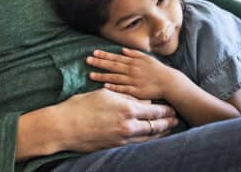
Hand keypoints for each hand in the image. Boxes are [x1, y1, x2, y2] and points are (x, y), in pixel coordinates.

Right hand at [51, 88, 178, 152]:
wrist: (64, 127)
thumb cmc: (82, 106)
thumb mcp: (106, 94)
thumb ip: (127, 97)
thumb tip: (143, 102)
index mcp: (127, 109)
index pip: (154, 110)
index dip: (165, 110)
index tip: (172, 108)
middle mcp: (128, 126)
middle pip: (155, 126)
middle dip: (167, 123)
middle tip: (176, 120)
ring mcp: (122, 139)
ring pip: (148, 138)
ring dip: (160, 134)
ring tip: (168, 130)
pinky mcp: (115, 147)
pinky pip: (137, 145)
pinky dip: (147, 141)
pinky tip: (150, 139)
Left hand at [86, 48, 179, 99]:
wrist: (169, 83)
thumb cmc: (158, 70)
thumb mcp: (147, 58)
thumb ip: (134, 53)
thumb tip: (122, 50)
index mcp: (134, 62)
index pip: (116, 57)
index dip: (104, 55)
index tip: (94, 53)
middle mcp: (132, 70)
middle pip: (113, 66)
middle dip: (99, 63)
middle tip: (87, 60)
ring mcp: (134, 81)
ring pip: (115, 78)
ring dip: (102, 76)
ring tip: (90, 75)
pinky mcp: (136, 91)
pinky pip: (123, 89)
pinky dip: (114, 87)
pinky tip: (105, 86)